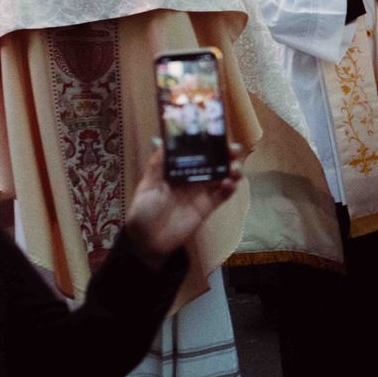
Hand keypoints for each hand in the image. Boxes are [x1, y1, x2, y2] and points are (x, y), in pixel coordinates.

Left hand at [123, 145, 243, 262]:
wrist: (147, 241)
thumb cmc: (143, 211)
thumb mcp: (146, 186)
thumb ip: (157, 165)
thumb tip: (162, 141)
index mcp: (177, 170)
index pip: (195, 152)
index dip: (207, 144)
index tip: (217, 135)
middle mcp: (191, 179)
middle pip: (213, 162)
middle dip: (225, 155)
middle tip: (233, 150)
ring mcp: (201, 193)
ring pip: (221, 177)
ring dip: (231, 171)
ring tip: (235, 169)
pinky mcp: (207, 208)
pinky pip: (222, 196)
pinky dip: (229, 189)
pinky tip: (228, 184)